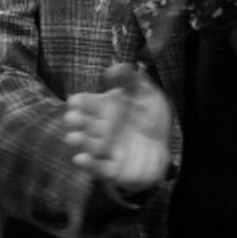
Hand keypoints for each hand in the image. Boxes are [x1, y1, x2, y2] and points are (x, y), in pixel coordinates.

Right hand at [64, 63, 172, 193]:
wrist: (163, 145)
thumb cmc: (148, 116)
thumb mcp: (145, 93)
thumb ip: (131, 79)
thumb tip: (114, 67)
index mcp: (105, 108)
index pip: (90, 103)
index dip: (82, 102)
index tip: (76, 100)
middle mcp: (101, 128)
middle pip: (87, 124)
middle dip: (79, 121)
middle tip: (72, 118)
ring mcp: (105, 149)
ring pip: (91, 145)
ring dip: (82, 142)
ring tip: (74, 138)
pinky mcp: (112, 169)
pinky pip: (99, 169)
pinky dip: (89, 165)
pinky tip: (80, 159)